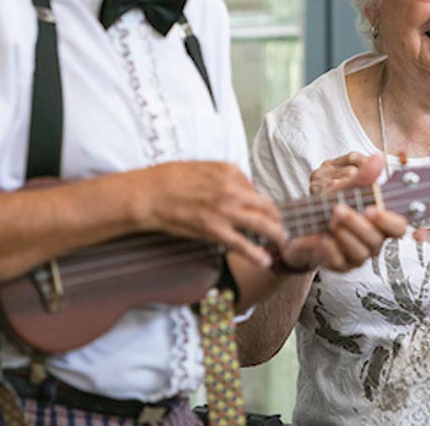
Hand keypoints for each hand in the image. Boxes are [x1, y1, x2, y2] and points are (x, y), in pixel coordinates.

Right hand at [130, 161, 285, 268]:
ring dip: (276, 234)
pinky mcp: (215, 231)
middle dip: (277, 218)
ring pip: (262, 224)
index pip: (255, 189)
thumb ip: (224, 176)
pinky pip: (243, 245)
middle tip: (281, 226)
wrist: (148, 195)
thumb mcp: (202, 167)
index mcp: (230, 172)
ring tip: (281, 242)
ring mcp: (226, 211)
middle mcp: (233, 190)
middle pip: (267, 206)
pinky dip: (257, 255)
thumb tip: (239, 187)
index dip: (259, 202)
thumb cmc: (168, 179)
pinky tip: (266, 261)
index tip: (261, 211)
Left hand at [280, 152, 406, 271]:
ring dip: (343, 234)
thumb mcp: (344, 189)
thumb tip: (378, 157)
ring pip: (360, 252)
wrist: (299, 227)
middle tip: (339, 209)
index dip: (391, 221)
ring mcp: (357, 256)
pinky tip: (321, 238)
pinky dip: (330, 248)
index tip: (372, 211)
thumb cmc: (328, 208)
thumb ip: (363, 177)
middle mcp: (373, 242)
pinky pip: (339, 260)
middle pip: (376, 239)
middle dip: (357, 224)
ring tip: (329, 219)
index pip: (398, 227)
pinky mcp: (340, 266)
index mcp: (380, 224)